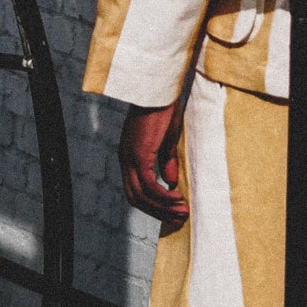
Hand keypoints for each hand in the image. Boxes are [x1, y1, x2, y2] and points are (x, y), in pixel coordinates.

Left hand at [119, 101, 188, 224]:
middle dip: (157, 211)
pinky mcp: (139, 155)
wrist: (159, 89)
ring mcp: (130, 157)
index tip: (170, 211)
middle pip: (135, 198)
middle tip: (178, 218)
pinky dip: (163, 196)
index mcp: (129, 154)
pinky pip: (150, 185)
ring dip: (162, 207)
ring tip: (182, 211)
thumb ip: (166, 161)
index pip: (134, 189)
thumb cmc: (164, 108)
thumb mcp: (166, 139)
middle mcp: (125, 158)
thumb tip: (169, 183)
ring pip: (142, 195)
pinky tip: (177, 197)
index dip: (151, 204)